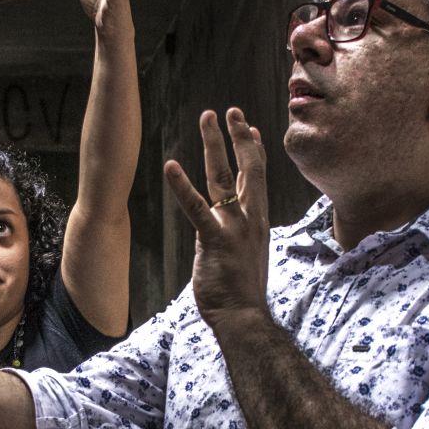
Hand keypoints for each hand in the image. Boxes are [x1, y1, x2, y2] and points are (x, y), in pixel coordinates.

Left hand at [164, 108, 268, 331]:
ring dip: (215, 144)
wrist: (245, 318)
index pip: (258, 178)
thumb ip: (241, 231)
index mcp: (257, 221)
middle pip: (248, 167)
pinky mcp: (215, 239)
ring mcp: (235, 227)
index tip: (251, 128)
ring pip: (225, 176)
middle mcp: (250, 218)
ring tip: (208, 118)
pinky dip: (182, 186)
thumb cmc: (242, 290)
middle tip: (230, 111)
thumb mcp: (248, 253)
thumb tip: (233, 221)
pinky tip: (171, 166)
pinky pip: (197, 207)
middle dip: (239, 136)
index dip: (254, 151)